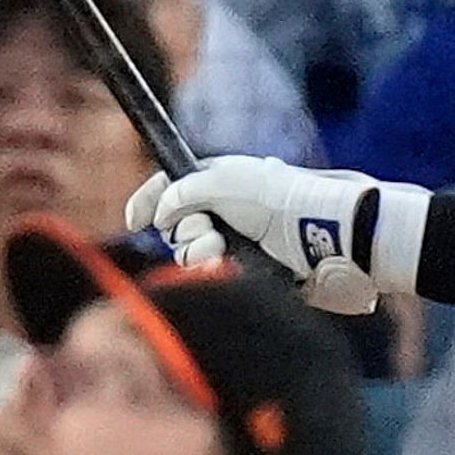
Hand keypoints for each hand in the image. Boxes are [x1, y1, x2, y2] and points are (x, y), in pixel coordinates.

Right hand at [125, 157, 419, 315]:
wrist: (319, 234)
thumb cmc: (275, 199)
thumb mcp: (221, 180)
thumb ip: (182, 191)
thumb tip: (162, 216)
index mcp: (219, 181)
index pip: (171, 188)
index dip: (149, 201)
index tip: (136, 221)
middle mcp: (224, 211)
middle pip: (176, 226)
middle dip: (182, 230)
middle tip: (206, 229)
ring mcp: (235, 243)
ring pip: (189, 254)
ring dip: (196, 250)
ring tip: (219, 248)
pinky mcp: (246, 271)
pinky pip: (211, 274)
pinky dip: (210, 268)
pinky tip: (224, 264)